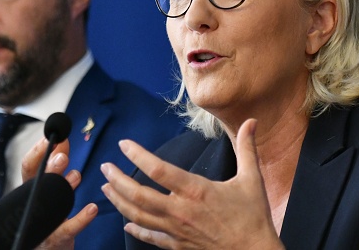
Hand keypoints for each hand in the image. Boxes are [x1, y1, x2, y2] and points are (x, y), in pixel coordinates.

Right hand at [21, 137, 97, 248]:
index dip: (39, 151)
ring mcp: (42, 223)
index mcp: (31, 190)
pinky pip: (67, 229)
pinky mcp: (55, 239)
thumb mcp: (52, 187)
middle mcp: (33, 205)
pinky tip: (92, 209)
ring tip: (76, 176)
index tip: (53, 137)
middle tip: (62, 155)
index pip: (29, 167)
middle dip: (48, 167)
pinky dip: (80, 219)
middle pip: (36, 183)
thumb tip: (63, 142)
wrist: (49, 248)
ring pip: (48, 206)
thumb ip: (57, 166)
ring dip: (63, 188)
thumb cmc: (50, 216)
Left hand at [101, 119, 283, 249]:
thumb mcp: (251, 179)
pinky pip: (151, 236)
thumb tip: (252, 121)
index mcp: (196, 190)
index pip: (158, 170)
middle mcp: (181, 210)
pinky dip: (135, 229)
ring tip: (105, 188)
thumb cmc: (253, 217)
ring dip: (118, 201)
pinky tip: (125, 223)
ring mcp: (176, 230)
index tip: (124, 144)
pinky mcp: (178, 245)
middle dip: (117, 179)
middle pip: (139, 195)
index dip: (137, 155)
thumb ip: (247, 148)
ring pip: (138, 215)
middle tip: (105, 167)